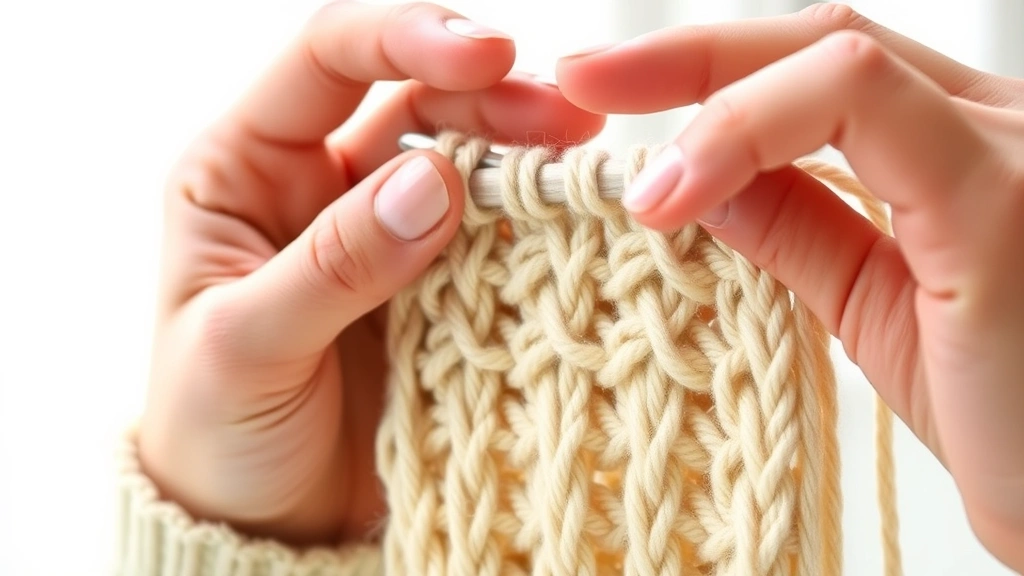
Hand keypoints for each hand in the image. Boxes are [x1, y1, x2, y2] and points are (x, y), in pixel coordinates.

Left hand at [138, 0, 603, 546]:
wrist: (262, 523)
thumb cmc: (215, 430)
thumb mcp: (247, 346)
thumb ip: (336, 263)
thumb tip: (437, 181)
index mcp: (245, 168)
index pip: (327, 59)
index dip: (406, 39)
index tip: (487, 56)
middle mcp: (316, 184)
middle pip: (413, 101)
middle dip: (491, 97)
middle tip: (569, 123)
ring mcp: (378, 234)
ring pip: (461, 162)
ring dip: (522, 154)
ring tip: (581, 166)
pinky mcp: (429, 286)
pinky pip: (486, 237)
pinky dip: (529, 226)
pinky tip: (568, 226)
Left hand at [556, 3, 1023, 570]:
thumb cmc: (998, 409)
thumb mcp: (866, 300)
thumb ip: (794, 224)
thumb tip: (701, 179)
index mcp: (954, 145)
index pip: (817, 67)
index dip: (705, 65)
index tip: (604, 87)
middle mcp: (988, 123)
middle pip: (819, 37)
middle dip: (686, 55)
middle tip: (582, 80)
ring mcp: (1004, 147)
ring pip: (835, 56)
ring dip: (708, 98)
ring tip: (633, 174)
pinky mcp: (1002, 195)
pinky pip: (865, 108)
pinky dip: (752, 131)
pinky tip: (681, 190)